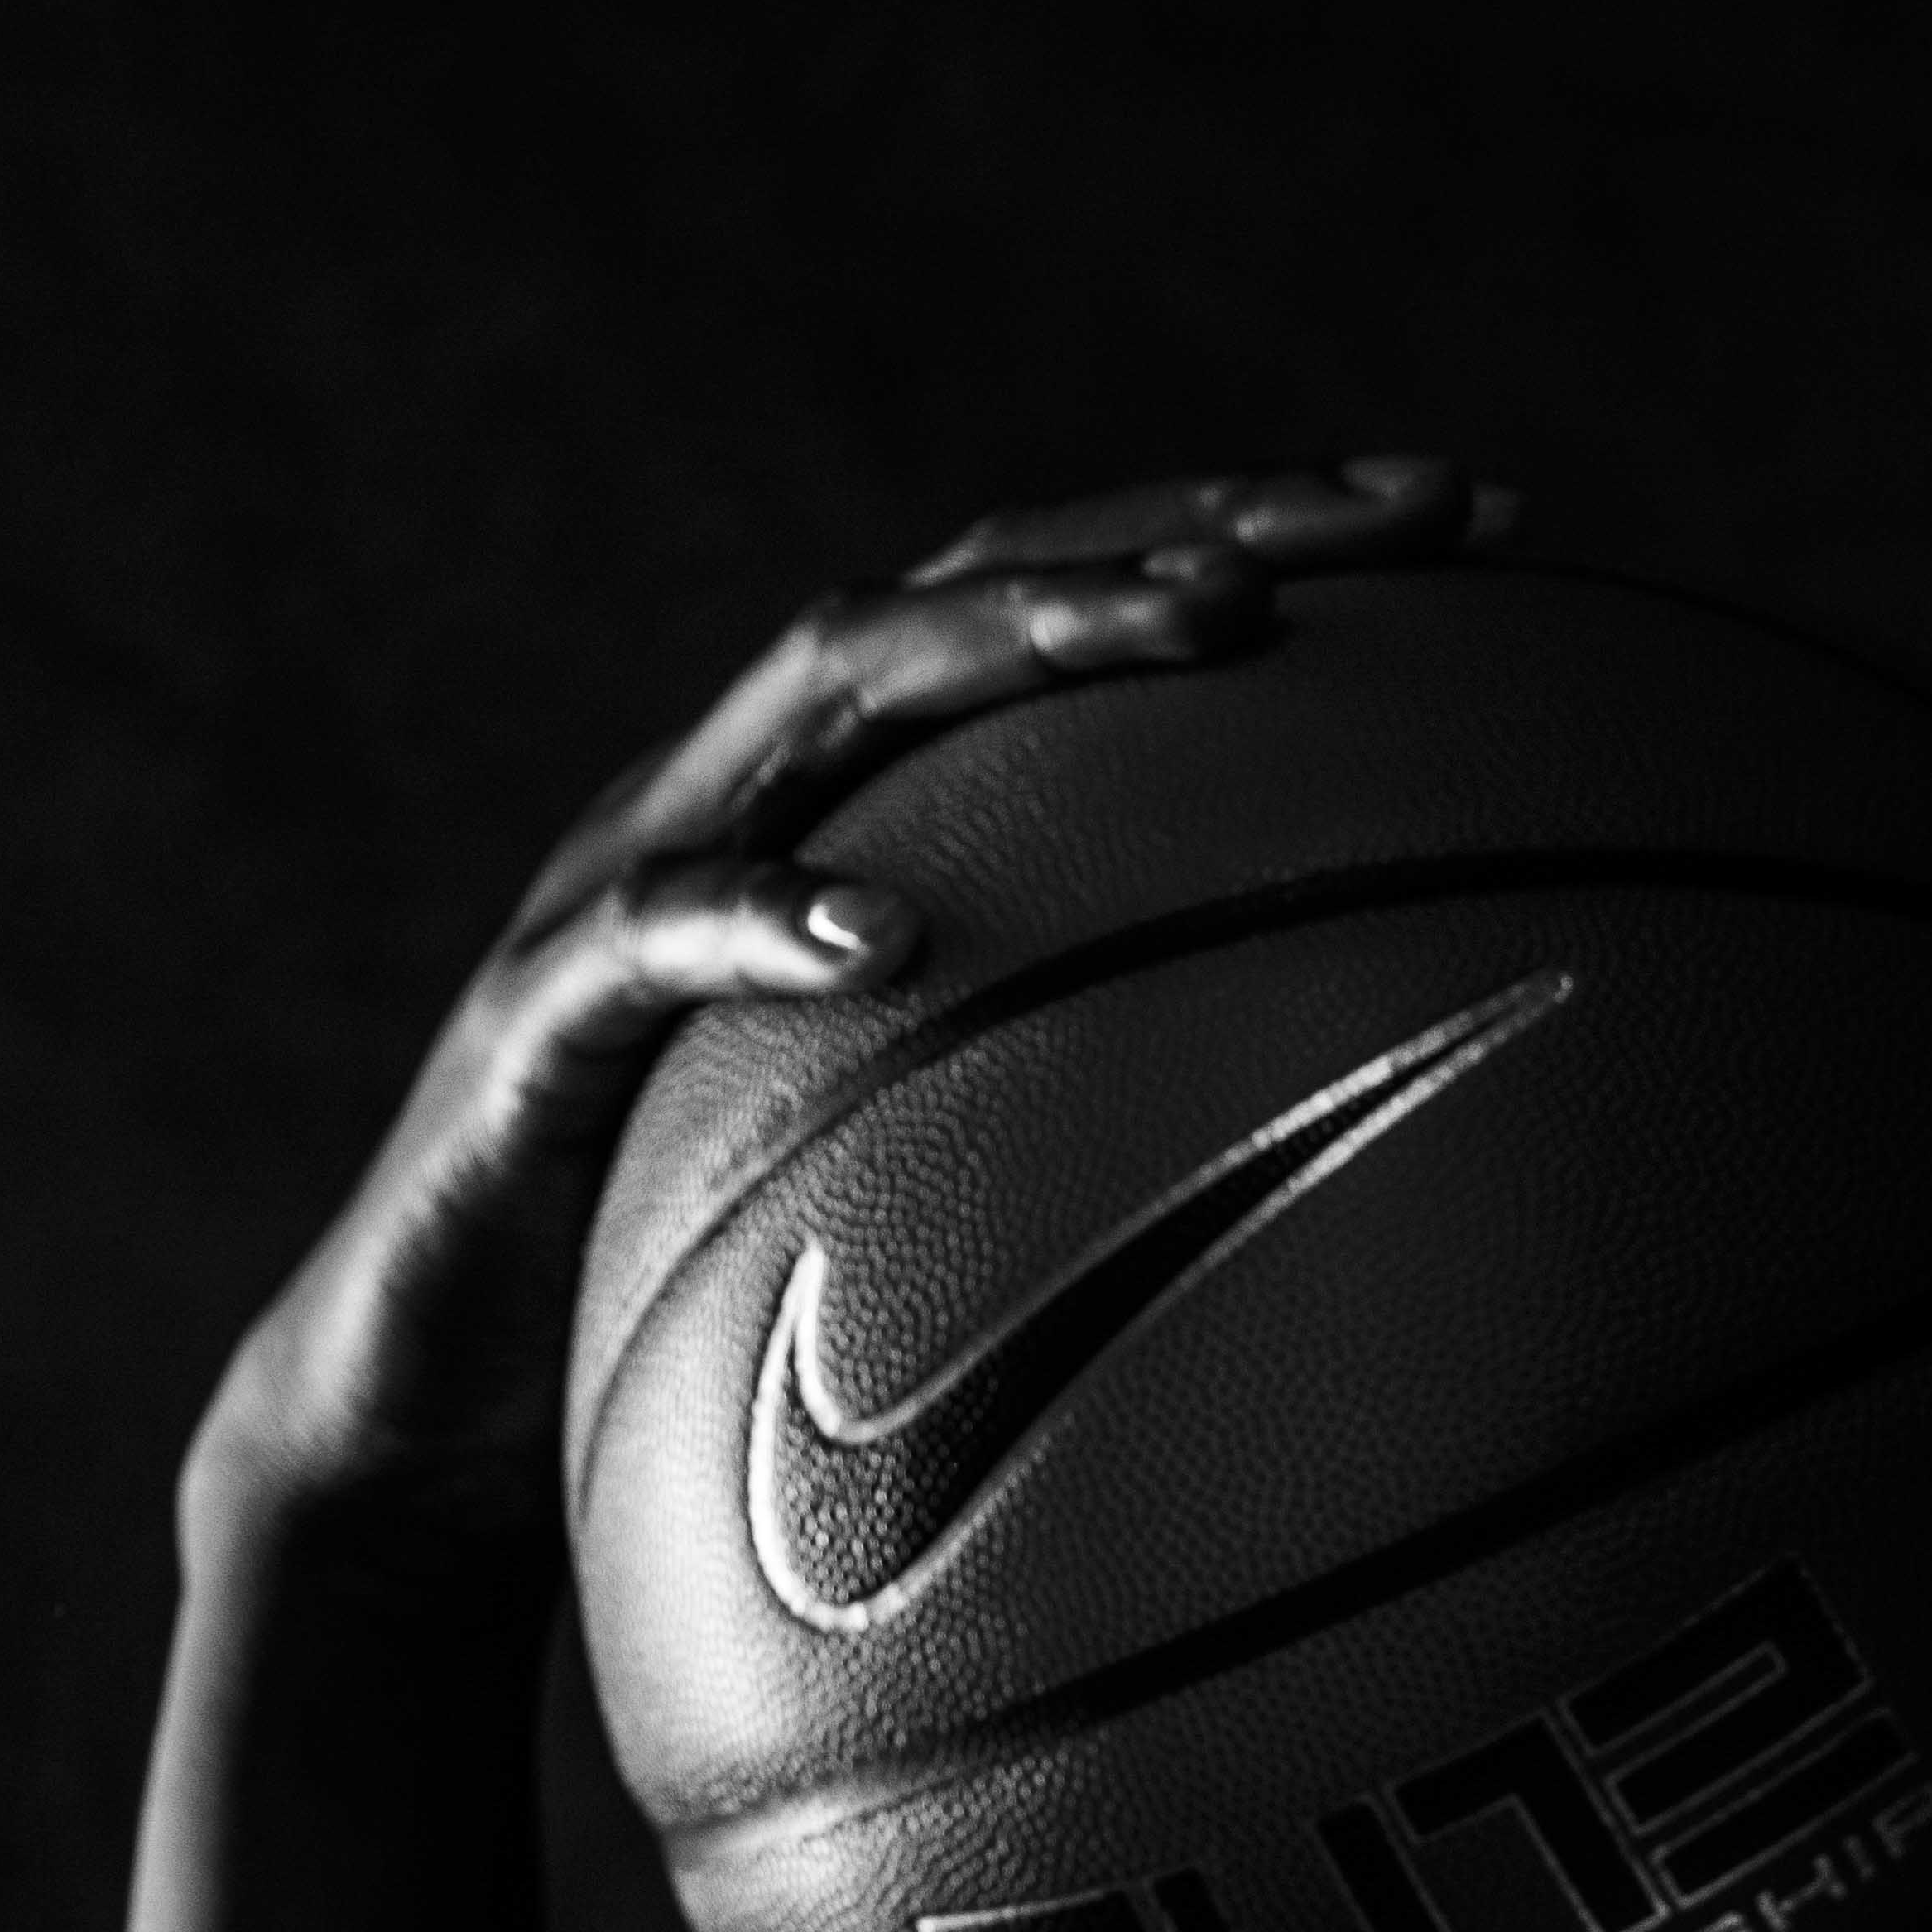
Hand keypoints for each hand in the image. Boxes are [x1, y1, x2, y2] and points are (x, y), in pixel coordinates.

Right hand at [186, 455, 1506, 1572]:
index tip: (1490, 518)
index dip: (1272, 536)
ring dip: (1015, 635)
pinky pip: (648, 944)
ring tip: (1193, 626)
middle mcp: (755, 789)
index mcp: (866, 803)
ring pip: (825, 688)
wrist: (441, 1413)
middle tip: (1395, 519)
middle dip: (1192, 525)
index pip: (1078, 603)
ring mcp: (635, 878)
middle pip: (981, 581)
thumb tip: (1401, 1140)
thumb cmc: (721, 1290)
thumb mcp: (967, 1162)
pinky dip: (760, 917)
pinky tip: (877, 936)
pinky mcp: (534, 1018)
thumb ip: (1127, 1092)